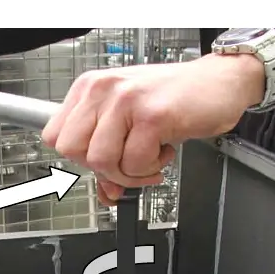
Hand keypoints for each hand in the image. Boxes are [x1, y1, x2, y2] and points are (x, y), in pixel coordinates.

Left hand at [41, 54, 265, 201]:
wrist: (219, 81)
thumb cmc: (176, 96)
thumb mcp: (132, 119)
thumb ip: (111, 153)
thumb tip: (105, 192)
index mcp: (90, 87)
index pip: (55, 135)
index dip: (79, 158)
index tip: (103, 160)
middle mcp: (103, 89)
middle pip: (72, 151)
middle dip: (101, 168)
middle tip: (127, 162)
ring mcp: (126, 101)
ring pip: (101, 161)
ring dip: (128, 173)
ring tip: (149, 158)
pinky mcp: (152, 116)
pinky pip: (135, 163)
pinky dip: (150, 170)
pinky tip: (164, 152)